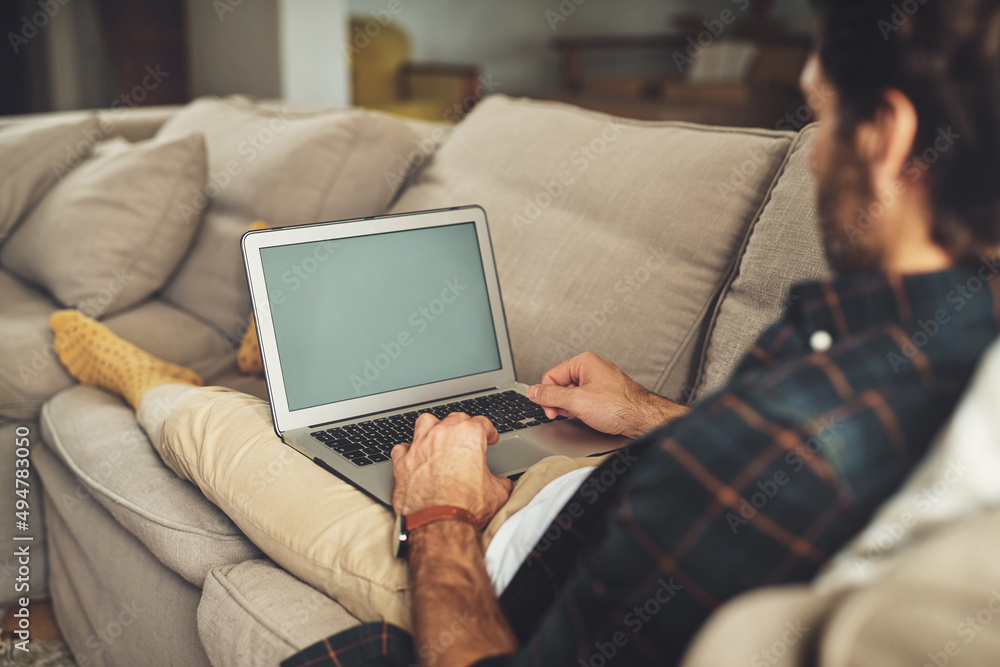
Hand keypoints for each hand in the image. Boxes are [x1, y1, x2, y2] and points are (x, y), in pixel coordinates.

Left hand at [391, 413, 512, 527]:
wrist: (439, 525)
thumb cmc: (466, 507)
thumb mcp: (498, 493)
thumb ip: (499, 482)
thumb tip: (501, 484)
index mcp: (468, 436)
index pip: (482, 423)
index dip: (489, 431)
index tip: (489, 438)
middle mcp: (441, 435)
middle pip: (454, 419)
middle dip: (463, 426)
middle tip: (468, 439)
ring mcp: (419, 447)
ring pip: (425, 423)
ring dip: (433, 429)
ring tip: (438, 439)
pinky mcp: (402, 464)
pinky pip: (402, 449)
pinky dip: (408, 452)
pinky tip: (413, 458)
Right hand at [528, 352, 688, 438]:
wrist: (645, 420)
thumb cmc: (620, 407)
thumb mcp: (577, 402)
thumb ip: (550, 396)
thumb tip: (533, 392)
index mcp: (584, 362)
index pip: (551, 376)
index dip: (547, 395)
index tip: (550, 410)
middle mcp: (592, 368)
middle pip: (561, 385)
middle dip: (561, 402)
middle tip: (566, 414)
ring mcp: (600, 381)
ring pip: (573, 394)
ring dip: (572, 407)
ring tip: (584, 415)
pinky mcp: (606, 394)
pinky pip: (585, 399)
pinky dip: (583, 410)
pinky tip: (591, 417)